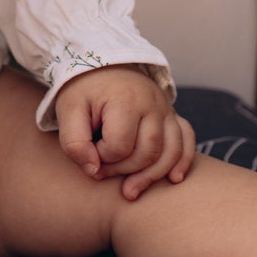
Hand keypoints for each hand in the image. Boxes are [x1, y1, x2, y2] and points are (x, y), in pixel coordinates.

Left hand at [54, 65, 196, 200]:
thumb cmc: (83, 90)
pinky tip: (173, 179)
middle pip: (148, 152)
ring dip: (153, 175)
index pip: (120, 146)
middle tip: (102, 172)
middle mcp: (153, 103)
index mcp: (126, 100)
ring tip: (131, 193)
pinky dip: (183, 160)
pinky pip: (187, 138)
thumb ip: (74, 143)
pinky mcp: (171, 114)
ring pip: (171, 150)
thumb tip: (93, 171)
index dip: (101, 157)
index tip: (88, 151)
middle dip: (124, 170)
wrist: (100, 63)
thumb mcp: (69, 111)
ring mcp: (166, 108)